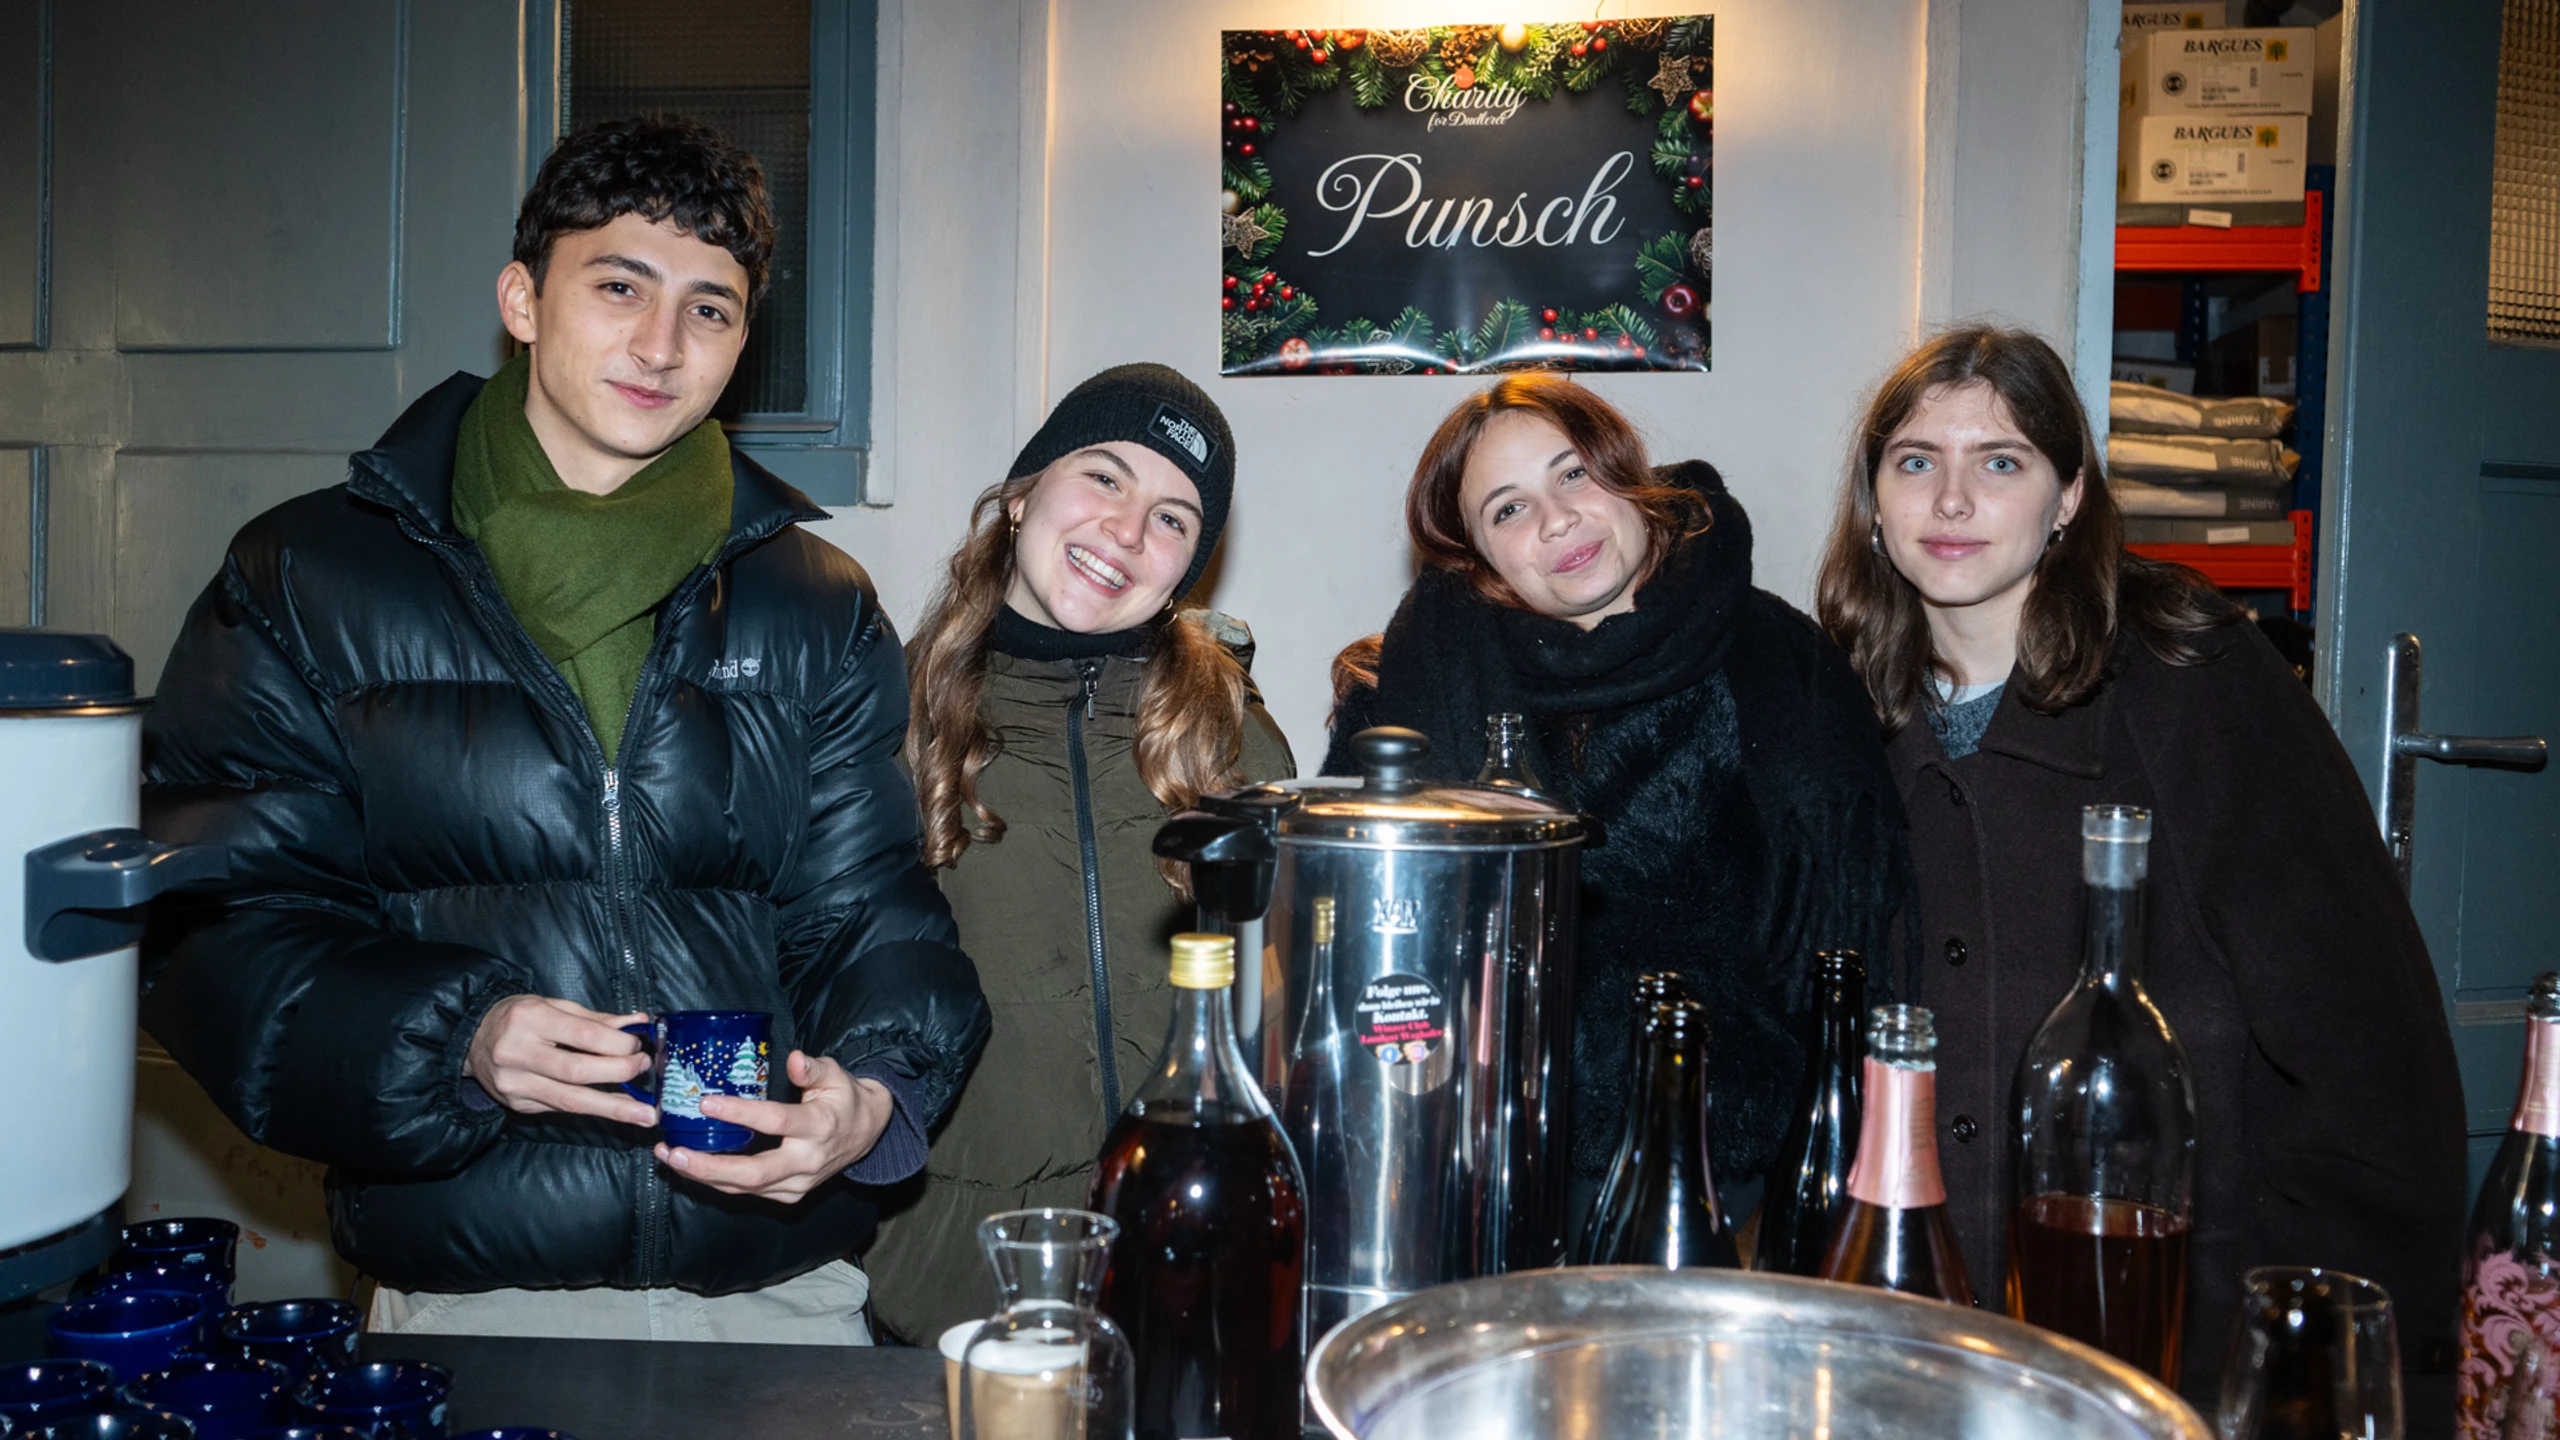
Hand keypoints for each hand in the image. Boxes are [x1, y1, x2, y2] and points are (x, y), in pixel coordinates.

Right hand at [466, 994, 655, 1126]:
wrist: (472, 1039)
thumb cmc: (519, 1017)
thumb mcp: (554, 1005)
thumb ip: (596, 1019)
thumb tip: (638, 1024)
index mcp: (529, 1019)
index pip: (582, 1036)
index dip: (617, 1044)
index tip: (638, 1047)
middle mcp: (517, 1053)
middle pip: (577, 1072)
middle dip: (619, 1074)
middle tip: (645, 1071)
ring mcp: (515, 1084)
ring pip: (570, 1101)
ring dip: (613, 1109)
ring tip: (645, 1115)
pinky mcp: (517, 1105)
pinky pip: (561, 1109)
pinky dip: (592, 1109)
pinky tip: (616, 1110)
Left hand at [657, 1051, 893, 1203]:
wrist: (867, 1134)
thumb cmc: (845, 1098)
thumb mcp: (836, 1075)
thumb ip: (813, 1069)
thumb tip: (794, 1059)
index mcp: (818, 1126)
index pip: (775, 1122)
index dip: (739, 1114)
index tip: (707, 1103)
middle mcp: (807, 1161)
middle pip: (754, 1172)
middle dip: (710, 1166)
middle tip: (674, 1153)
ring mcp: (797, 1183)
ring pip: (745, 1188)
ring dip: (704, 1176)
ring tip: (670, 1157)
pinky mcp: (789, 1194)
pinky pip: (749, 1192)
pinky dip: (718, 1182)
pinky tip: (692, 1167)